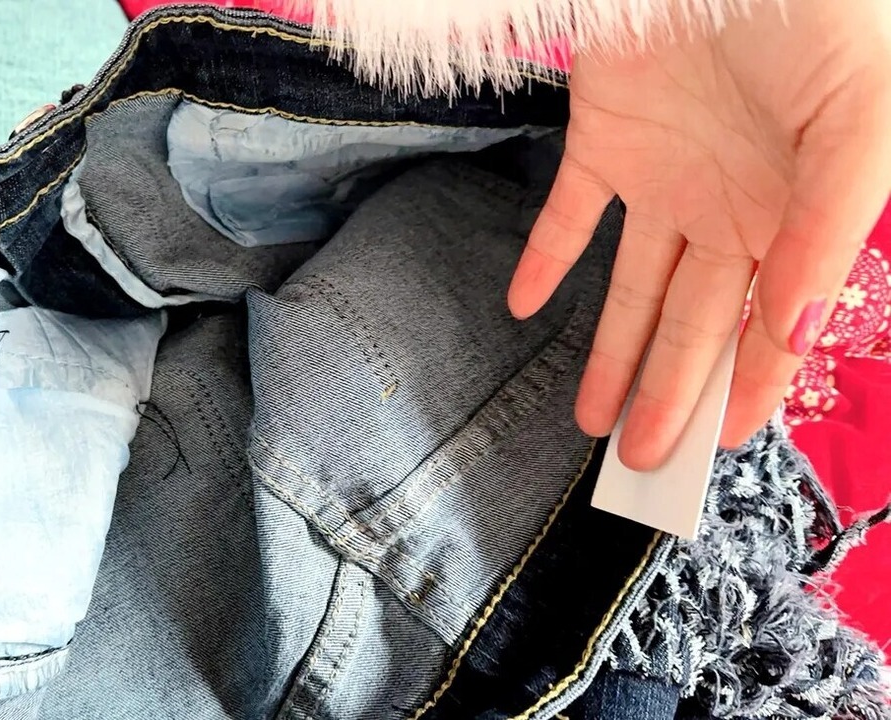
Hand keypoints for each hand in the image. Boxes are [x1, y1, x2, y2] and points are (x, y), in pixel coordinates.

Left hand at [507, 0, 890, 469]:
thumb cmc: (825, 21)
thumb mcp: (856, 126)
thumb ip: (827, 227)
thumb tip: (793, 326)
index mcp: (794, 214)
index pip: (769, 326)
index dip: (747, 388)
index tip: (717, 450)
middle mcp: (728, 208)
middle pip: (692, 323)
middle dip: (669, 394)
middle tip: (640, 464)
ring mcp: (663, 177)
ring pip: (629, 287)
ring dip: (607, 352)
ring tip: (590, 420)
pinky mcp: (604, 139)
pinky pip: (568, 213)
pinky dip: (544, 257)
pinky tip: (521, 305)